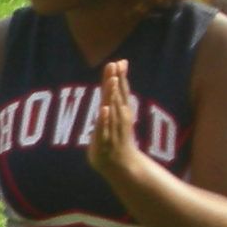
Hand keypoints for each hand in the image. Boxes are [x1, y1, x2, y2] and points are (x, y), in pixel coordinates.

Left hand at [86, 59, 148, 183]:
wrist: (122, 164)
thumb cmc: (118, 135)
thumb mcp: (118, 112)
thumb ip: (118, 91)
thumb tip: (121, 67)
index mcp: (123, 110)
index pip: (122, 90)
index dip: (121, 76)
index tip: (119, 62)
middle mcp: (120, 118)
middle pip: (117, 96)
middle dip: (116, 81)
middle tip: (114, 65)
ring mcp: (114, 129)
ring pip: (112, 109)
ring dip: (112, 95)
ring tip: (112, 81)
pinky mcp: (105, 140)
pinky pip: (104, 128)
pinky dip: (105, 119)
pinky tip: (103, 109)